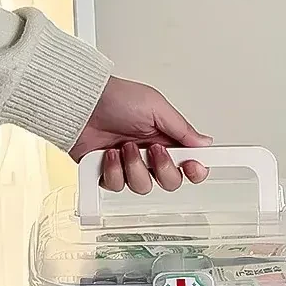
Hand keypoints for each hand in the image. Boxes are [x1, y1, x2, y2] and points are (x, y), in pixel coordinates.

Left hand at [69, 76, 211, 192]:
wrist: (81, 103)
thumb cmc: (115, 98)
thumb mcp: (156, 107)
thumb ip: (182, 129)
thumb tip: (205, 143)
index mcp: (166, 139)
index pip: (190, 163)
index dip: (195, 170)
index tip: (193, 166)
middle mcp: (150, 156)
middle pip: (171, 182)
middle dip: (162, 168)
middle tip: (152, 150)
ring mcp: (129, 166)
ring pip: (143, 187)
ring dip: (134, 166)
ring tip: (123, 147)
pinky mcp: (108, 174)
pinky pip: (117, 187)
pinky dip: (113, 170)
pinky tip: (108, 154)